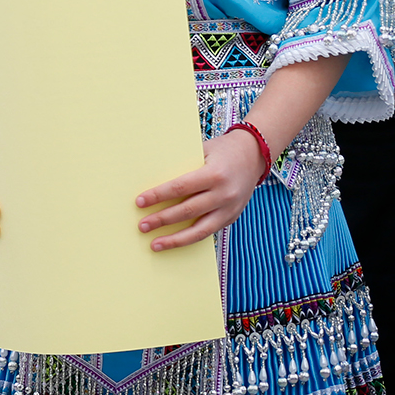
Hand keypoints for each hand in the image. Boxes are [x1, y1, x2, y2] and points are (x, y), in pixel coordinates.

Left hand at [134, 128, 261, 250]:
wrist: (255, 155)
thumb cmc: (221, 150)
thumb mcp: (201, 151)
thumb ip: (182, 166)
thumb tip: (151, 179)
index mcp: (214, 174)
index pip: (180, 188)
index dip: (158, 196)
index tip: (139, 202)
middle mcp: (224, 194)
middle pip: (187, 211)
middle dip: (162, 220)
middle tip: (142, 226)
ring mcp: (230, 209)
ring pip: (200, 230)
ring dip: (175, 239)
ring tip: (155, 244)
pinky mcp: (232, 217)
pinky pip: (209, 232)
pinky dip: (190, 238)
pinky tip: (175, 242)